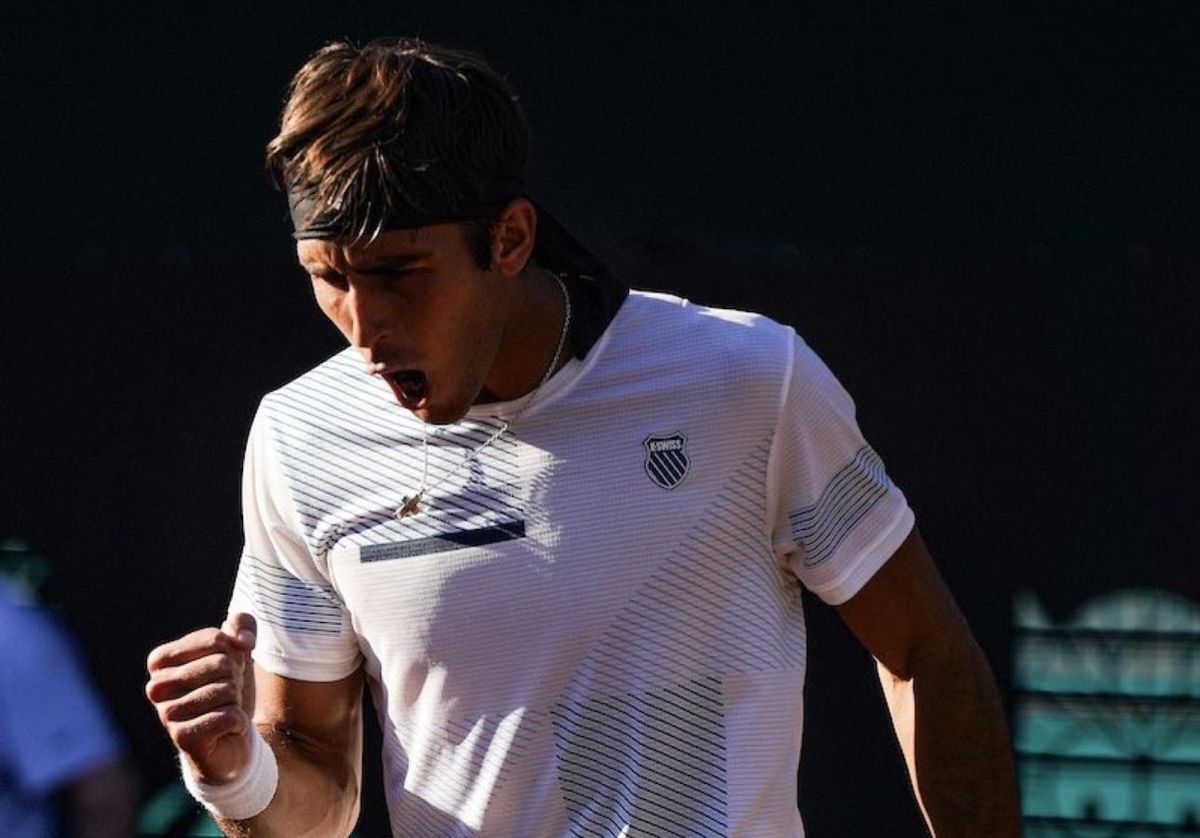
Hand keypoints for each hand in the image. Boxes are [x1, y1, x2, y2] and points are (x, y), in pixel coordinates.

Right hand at [145, 613, 257, 784]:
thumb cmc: (229, 691)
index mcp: (161, 660)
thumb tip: (242, 640)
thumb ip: (242, 625)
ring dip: (236, 702)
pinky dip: (238, 722)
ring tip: (222, 712)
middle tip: (225, 697)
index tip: (223, 672)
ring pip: (226, 690)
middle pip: (221, 663)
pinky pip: (229, 716)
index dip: (232, 654)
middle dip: (235, 680)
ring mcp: (166, 714)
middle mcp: (156, 687)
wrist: (231, 740)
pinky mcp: (182, 738)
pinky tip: (226, 730)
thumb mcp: (239, 651)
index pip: (214, 638)